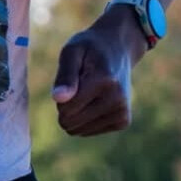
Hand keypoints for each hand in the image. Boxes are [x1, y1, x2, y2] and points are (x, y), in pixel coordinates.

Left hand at [51, 11, 142, 135]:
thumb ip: (65, 75)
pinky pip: (87, 131)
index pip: (65, 108)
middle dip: (67, 105)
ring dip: (76, 112)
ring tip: (89, 91)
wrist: (118, 50)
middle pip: (70, 121)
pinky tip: (96, 100)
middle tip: (80, 85)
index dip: (61, 94)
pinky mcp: (123, 121)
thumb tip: (58, 99)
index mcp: (104, 81)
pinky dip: (86, 118)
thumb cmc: (89, 49)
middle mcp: (117, 99)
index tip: (73, 77)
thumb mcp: (72, 51)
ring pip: (78, 130)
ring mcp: (122, 112)